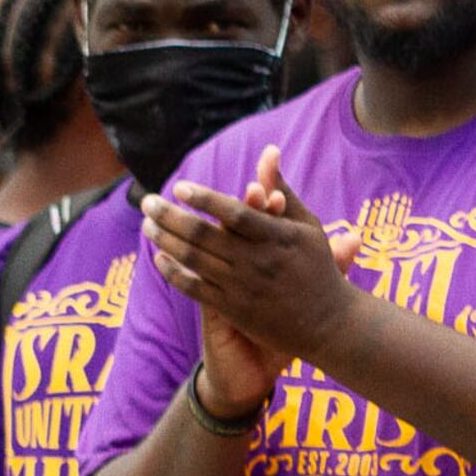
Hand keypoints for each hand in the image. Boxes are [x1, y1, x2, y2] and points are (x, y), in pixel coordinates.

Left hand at [143, 144, 357, 400]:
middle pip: (203, 236)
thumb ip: (281, 190)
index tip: (179, 187)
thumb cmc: (317, 267)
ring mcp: (242, 288)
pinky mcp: (233, 310)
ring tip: (147, 224)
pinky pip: (195, 289)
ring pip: (194, 260)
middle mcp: (256, 262)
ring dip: (166, 241)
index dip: (204, 199)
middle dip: (170, 216)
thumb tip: (269, 151)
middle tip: (147, 201)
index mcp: (276, 237)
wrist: (327, 324)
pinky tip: (159, 258)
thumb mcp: (306, 225)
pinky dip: (174, 273)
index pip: (233, 213)